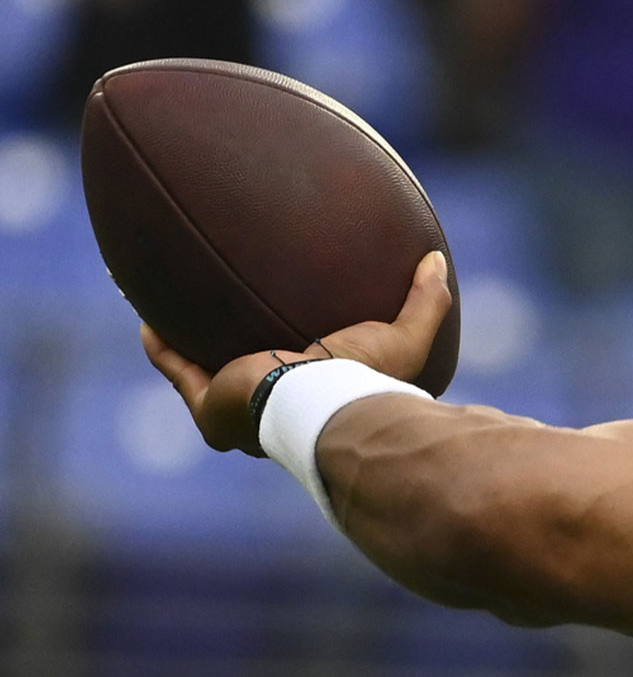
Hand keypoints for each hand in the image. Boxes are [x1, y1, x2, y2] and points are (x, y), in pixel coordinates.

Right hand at [142, 251, 453, 455]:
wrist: (327, 406)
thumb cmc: (368, 379)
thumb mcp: (406, 338)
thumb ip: (426, 302)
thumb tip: (438, 261)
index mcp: (316, 403)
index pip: (302, 384)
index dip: (295, 362)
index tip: (292, 337)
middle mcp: (273, 414)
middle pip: (250, 381)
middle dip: (239, 357)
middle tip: (235, 322)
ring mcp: (239, 412)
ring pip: (207, 376)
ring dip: (193, 350)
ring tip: (181, 318)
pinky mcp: (211, 404)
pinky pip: (179, 371)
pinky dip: (163, 349)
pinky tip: (149, 323)